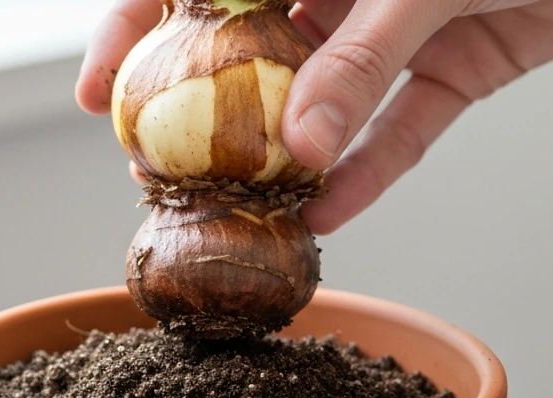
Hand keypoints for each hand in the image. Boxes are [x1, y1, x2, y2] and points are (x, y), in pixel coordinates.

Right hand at [77, 0, 552, 233]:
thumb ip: (362, 58)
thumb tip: (301, 147)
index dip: (136, 32)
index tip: (98, 96)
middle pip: (251, 54)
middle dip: (206, 119)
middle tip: (162, 179)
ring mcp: (396, 26)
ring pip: (322, 100)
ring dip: (285, 158)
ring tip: (240, 215)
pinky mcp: (454, 64)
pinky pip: (400, 127)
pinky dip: (371, 171)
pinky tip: (328, 217)